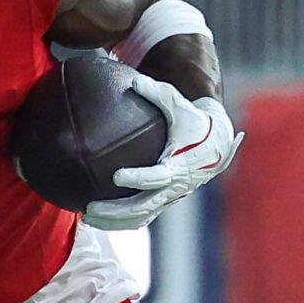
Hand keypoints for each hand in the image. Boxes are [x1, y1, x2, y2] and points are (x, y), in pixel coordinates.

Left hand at [84, 75, 242, 230]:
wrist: (217, 143)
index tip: (116, 175)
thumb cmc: (194, 121)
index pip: (159, 176)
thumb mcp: (180, 105)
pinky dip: (120, 221)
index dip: (138, 178)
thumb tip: (133, 81)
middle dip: (116, 211)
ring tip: (86, 218)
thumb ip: (158, 94)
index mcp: (182, 164)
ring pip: (141, 217)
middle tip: (89, 208)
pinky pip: (142, 217)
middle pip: (144, 205)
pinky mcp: (165, 201)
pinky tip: (97, 219)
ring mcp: (170, 197)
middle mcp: (176, 185)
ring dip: (114, 221)